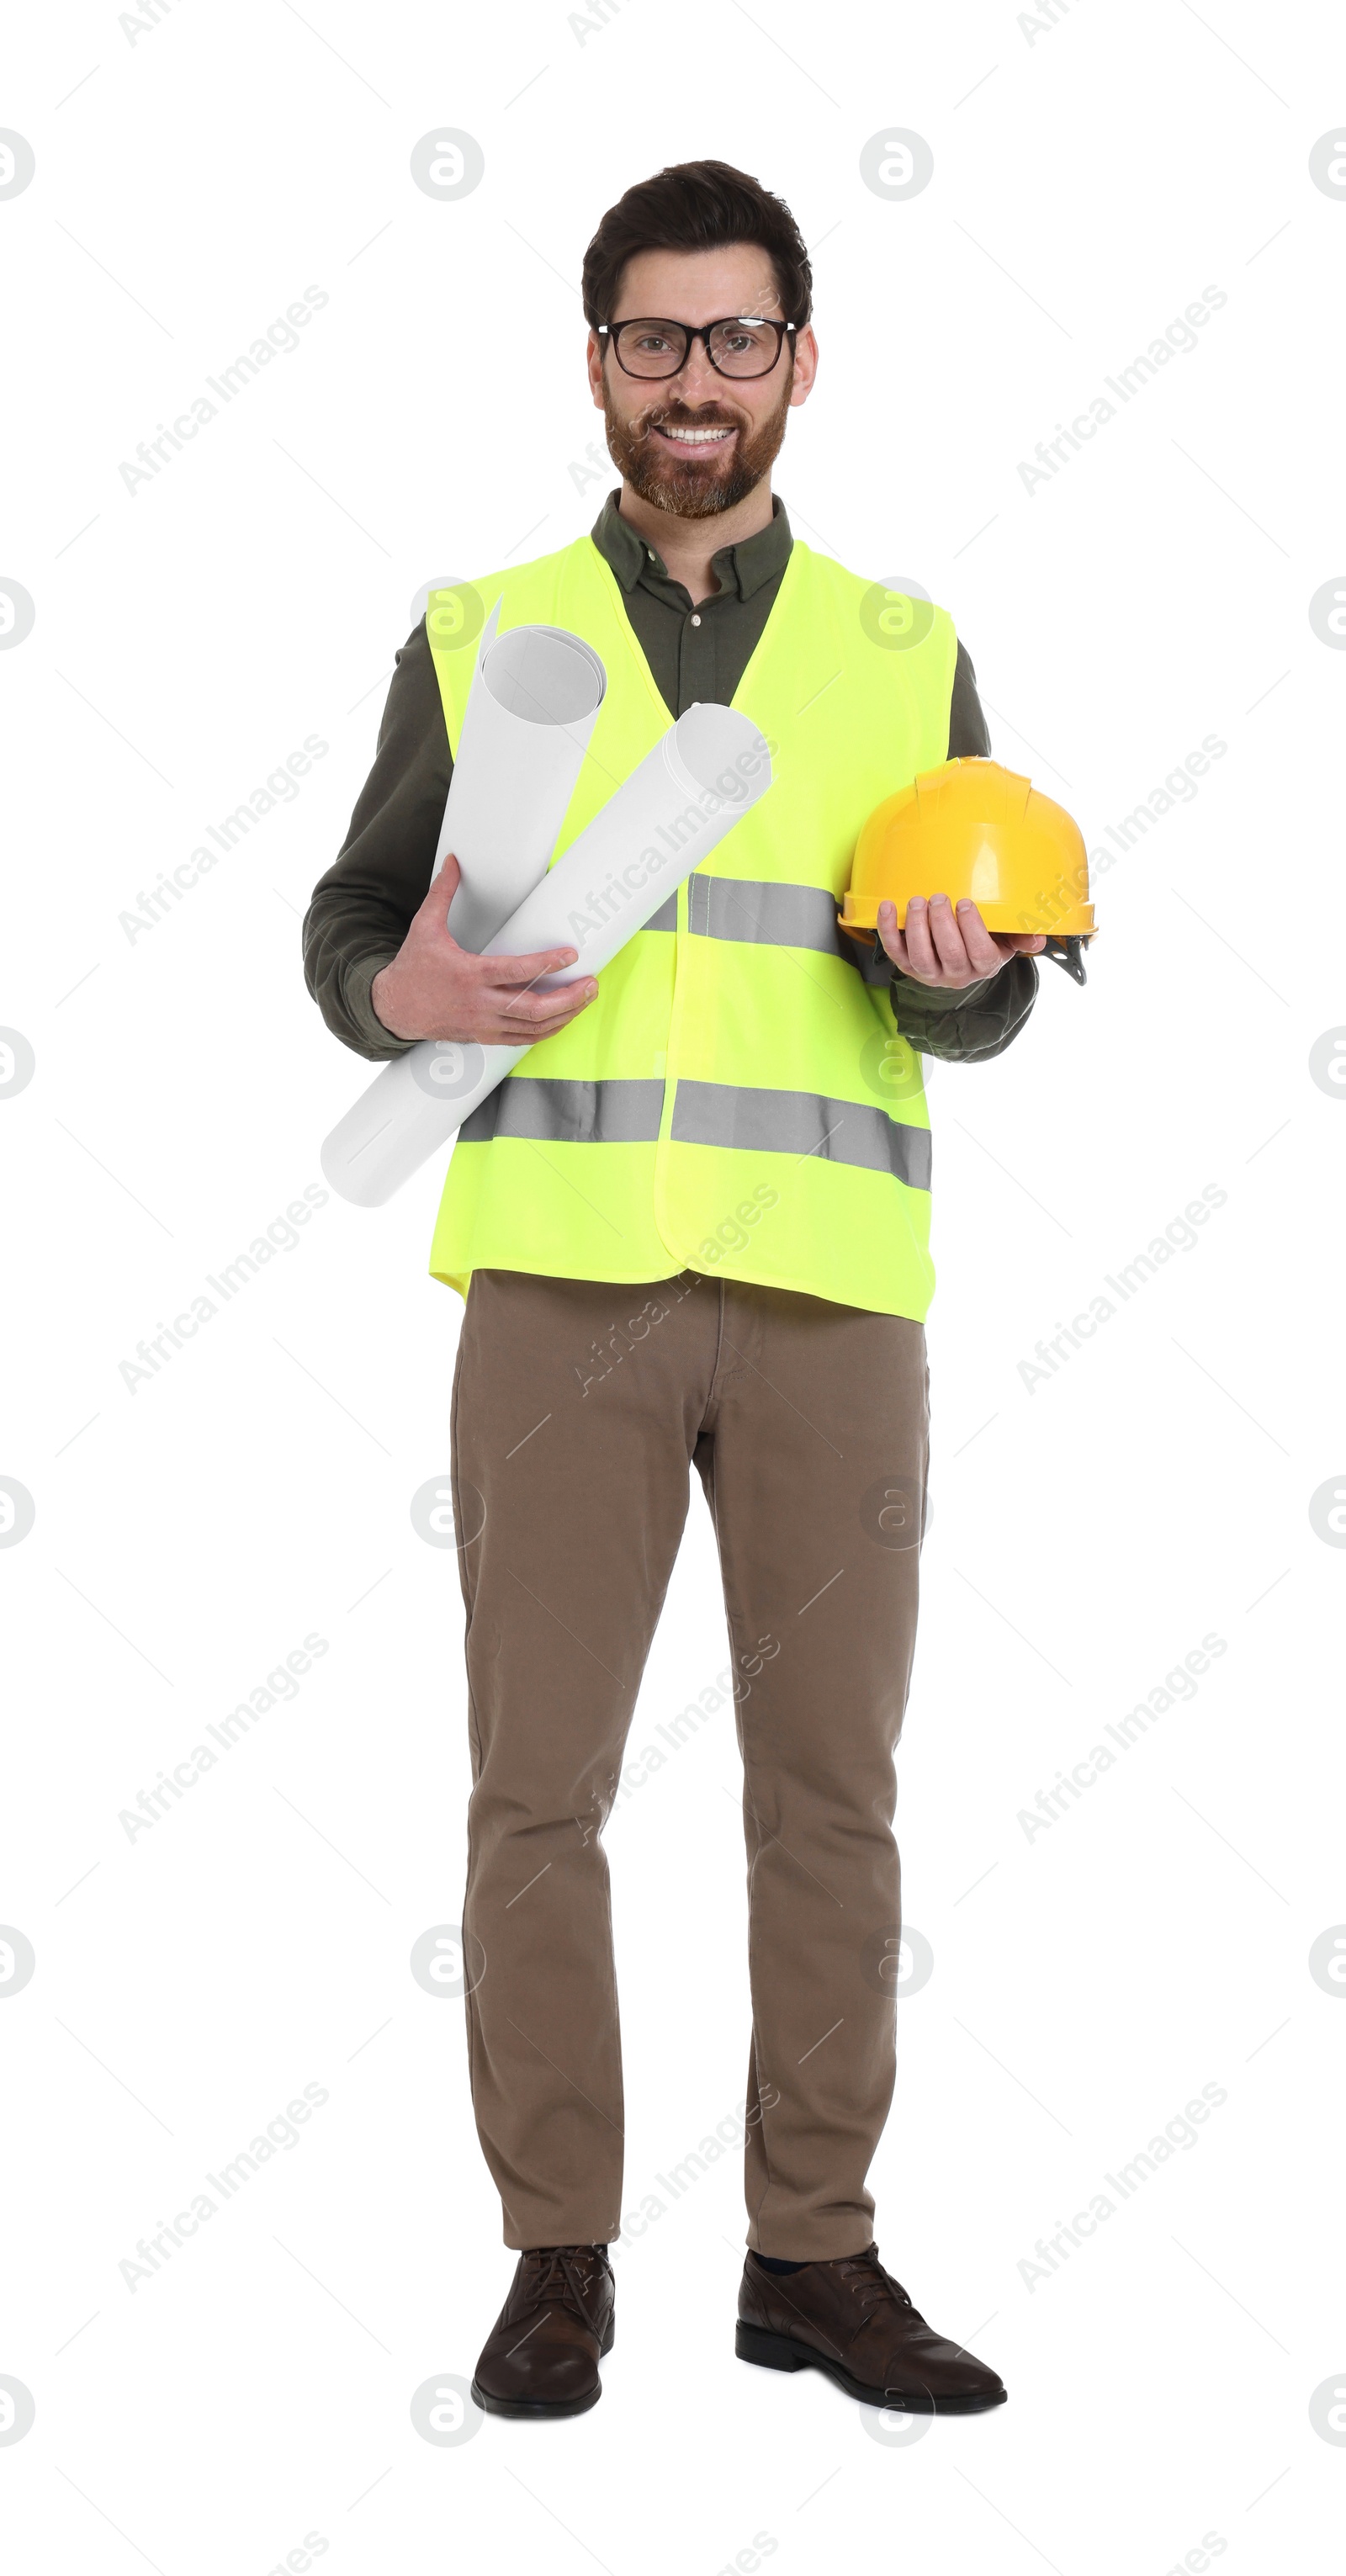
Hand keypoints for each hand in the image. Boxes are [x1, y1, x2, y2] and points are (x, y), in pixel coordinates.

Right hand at [370, 854, 597, 1043]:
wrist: (394, 1009)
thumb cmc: (413, 967)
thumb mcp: (425, 927)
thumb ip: (443, 893)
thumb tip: (453, 860)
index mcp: (468, 975)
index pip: (515, 971)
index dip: (546, 964)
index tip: (571, 955)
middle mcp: (478, 1004)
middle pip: (532, 1009)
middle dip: (568, 999)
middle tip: (591, 984)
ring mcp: (482, 1024)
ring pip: (532, 1029)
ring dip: (564, 1017)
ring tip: (585, 1000)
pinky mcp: (483, 1037)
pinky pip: (522, 1040)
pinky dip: (545, 1031)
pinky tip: (562, 1019)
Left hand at [876, 892, 1045, 987]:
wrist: (959, 963)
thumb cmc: (986, 942)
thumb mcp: (1007, 940)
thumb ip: (1022, 936)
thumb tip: (1038, 939)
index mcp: (984, 965)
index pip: (979, 953)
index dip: (972, 929)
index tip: (965, 903)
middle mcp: (957, 974)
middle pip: (949, 953)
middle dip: (942, 923)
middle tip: (940, 897)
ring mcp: (930, 973)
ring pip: (920, 956)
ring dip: (917, 927)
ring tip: (918, 901)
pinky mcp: (907, 967)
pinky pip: (895, 951)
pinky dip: (888, 930)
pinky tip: (887, 908)